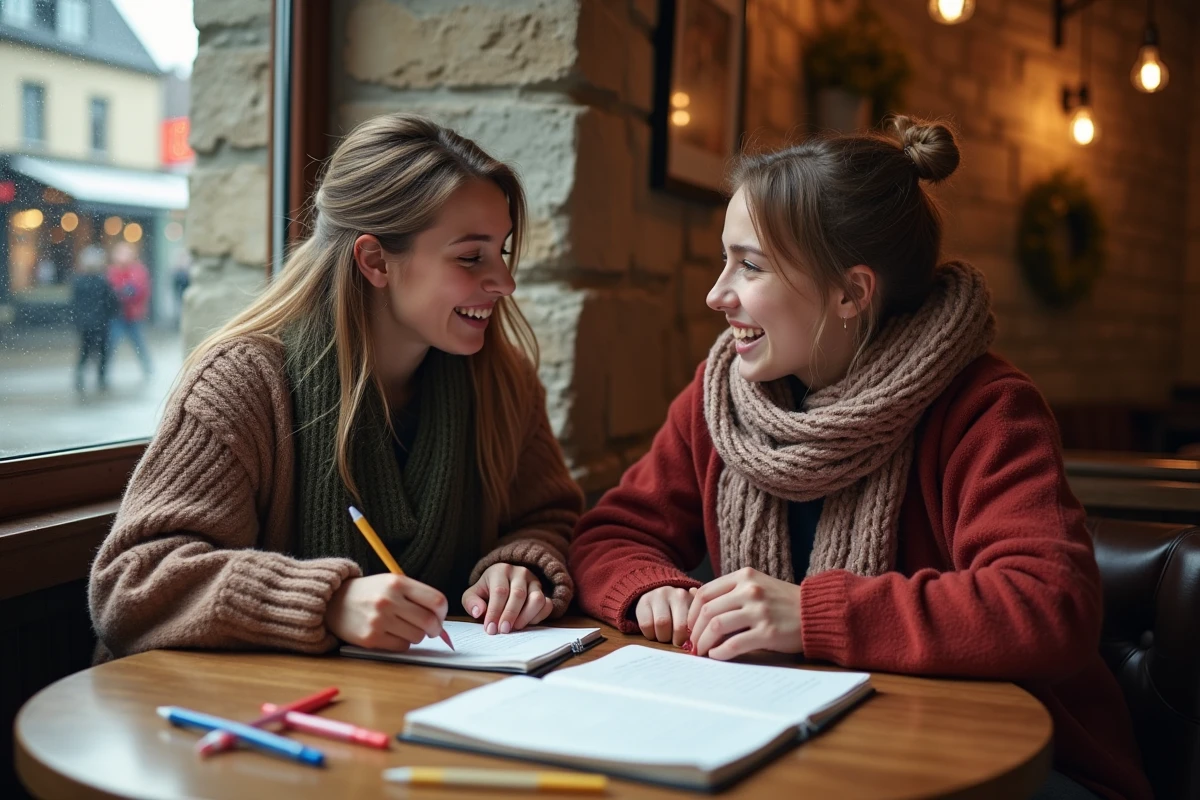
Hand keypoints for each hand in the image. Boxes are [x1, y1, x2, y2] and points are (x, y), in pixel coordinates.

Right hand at [325, 573, 447, 650]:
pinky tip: (393, 634)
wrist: (334, 602)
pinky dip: (403, 643)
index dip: (443, 612)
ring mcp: (378, 620)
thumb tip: (441, 619)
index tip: (440, 616)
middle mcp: (388, 600)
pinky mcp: (371, 638)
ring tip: (406, 628)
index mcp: (397, 582)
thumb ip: (416, 595)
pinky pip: (401, 646)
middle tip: (432, 630)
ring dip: (417, 635)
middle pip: (429, 621)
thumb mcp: (391, 582)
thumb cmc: (370, 592)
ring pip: (417, 636)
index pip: (436, 601)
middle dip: (435, 629)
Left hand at [462, 563, 552, 634]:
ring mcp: (534, 581)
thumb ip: (471, 602)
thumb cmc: (487, 590)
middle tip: (503, 631)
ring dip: (526, 616)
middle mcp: (520, 572)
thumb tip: (478, 612)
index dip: (495, 612)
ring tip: (515, 627)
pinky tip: (526, 623)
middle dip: (510, 615)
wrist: (504, 581)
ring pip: (537, 599)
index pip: (500, 591)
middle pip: (518, 595)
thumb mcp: (473, 594)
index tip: (490, 628)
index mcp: (500, 570)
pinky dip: (538, 616)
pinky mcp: (544, 591)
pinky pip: (547, 604)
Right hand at [634, 586, 697, 646]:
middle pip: (678, 627)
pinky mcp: (643, 601)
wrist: (655, 592)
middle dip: (676, 640)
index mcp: (691, 598)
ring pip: (661, 625)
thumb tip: (701, 636)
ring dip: (662, 637)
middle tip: (675, 642)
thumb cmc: (676, 609)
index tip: (687, 644)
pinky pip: (646, 625)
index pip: (693, 625)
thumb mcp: (689, 610)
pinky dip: (649, 634)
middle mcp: (675, 594)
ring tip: (664, 636)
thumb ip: (696, 620)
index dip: (689, 639)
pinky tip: (653, 632)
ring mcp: (658, 596)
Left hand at [686, 568, 803, 659]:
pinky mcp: (768, 632)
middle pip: (707, 610)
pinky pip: (734, 644)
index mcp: (744, 577)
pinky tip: (717, 656)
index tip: (690, 626)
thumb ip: (731, 592)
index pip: (705, 593)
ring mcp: (759, 611)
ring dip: (704, 642)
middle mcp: (750, 590)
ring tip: (703, 651)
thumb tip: (696, 604)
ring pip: (716, 626)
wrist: (817, 612)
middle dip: (695, 631)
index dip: (692, 612)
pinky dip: (720, 652)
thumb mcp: (757, 586)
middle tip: (693, 644)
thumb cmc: (784, 602)